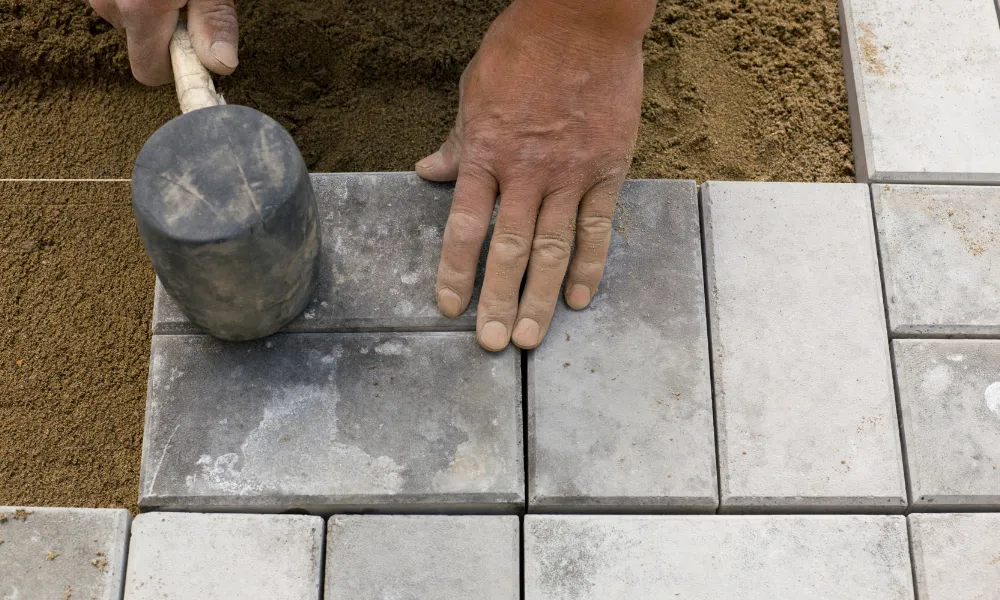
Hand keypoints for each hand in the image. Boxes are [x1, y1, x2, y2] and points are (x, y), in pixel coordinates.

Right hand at [84, 0, 237, 85]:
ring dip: (143, 9)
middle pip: (137, 44)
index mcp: (140, 9)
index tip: (193, 45)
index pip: (149, 72)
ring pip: (123, 20)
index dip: (174, 64)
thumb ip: (215, 21)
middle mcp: (107, 2)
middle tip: (184, 1)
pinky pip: (112, 1)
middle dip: (162, 31)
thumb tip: (222, 65)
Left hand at [416, 0, 651, 351]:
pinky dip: (588, 265)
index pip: (465, 227)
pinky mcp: (607, 169)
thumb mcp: (474, 91)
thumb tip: (427, 172)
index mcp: (486, 153)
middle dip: (498, 301)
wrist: (583, 19)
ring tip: (530, 337)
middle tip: (493, 344)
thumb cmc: (522, 49)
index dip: (455, 271)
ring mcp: (569, 174)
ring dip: (539, 298)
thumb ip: (457, 142)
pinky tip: (578, 298)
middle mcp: (525, 172)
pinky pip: (596, 227)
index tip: (450, 307)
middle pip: (508, 250)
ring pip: (551, 249)